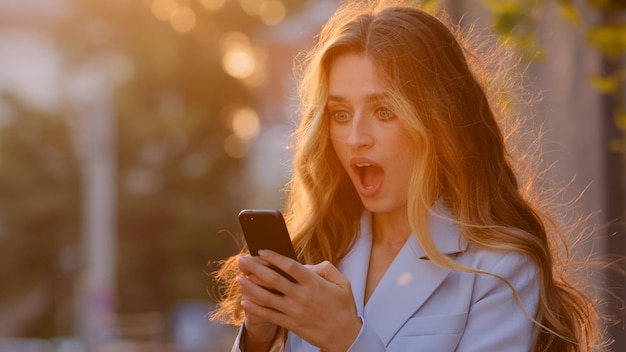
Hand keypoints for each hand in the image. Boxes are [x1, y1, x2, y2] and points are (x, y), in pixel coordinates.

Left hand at [237, 250, 361, 351]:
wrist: (344, 336)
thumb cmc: (343, 308)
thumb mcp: (342, 283)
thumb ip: (326, 269)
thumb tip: (308, 265)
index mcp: (314, 283)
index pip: (290, 266)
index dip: (274, 257)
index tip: (262, 251)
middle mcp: (302, 296)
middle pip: (274, 280)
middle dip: (255, 268)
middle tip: (242, 260)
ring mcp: (295, 311)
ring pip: (267, 298)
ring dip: (250, 288)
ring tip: (239, 279)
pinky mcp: (291, 324)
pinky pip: (269, 315)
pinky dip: (255, 309)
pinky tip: (245, 302)